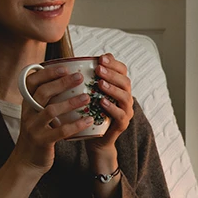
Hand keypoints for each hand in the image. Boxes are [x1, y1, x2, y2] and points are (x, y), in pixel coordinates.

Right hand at [12, 65, 93, 174]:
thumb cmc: (38, 134)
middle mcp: (28, 113)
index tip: (65, 67)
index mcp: (27, 103)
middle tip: (79, 77)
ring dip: (70, 102)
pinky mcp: (42, 141)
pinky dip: (75, 125)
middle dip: (61, 83)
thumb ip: (47, 100)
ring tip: (87, 97)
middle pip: (42, 92)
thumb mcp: (37, 115)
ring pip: (50, 110)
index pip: (32, 82)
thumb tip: (67, 81)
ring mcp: (33, 127)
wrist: (27, 161)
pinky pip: (60, 131)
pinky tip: (89, 120)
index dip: (47, 73)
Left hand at [85, 53, 133, 170]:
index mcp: (118, 87)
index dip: (114, 63)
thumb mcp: (87, 93)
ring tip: (100, 83)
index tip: (101, 58)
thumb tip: (71, 61)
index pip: (122, 70)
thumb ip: (86, 79)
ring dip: (113, 89)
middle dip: (112, 74)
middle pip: (125, 82)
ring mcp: (125, 111)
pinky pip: (121, 115)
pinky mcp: (122, 124)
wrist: (93, 139)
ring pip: (125, 97)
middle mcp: (125, 97)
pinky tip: (102, 102)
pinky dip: (112, 108)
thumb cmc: (89, 113)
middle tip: (98, 69)